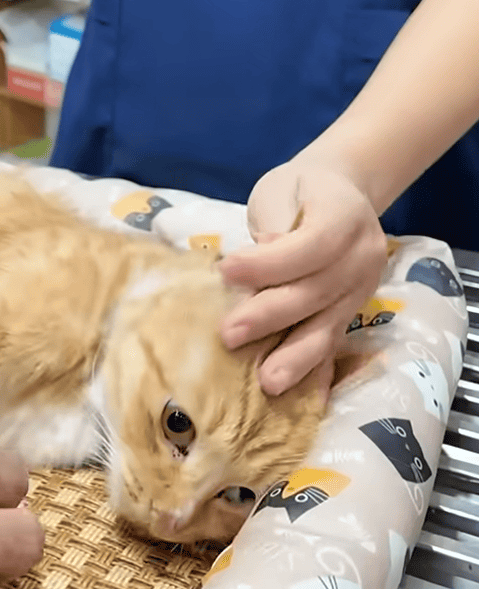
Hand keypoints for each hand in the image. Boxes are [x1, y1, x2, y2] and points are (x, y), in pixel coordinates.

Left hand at [218, 160, 387, 396]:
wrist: (341, 191)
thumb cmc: (299, 190)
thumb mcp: (282, 192)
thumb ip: (274, 227)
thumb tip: (258, 263)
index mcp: (345, 216)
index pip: (309, 247)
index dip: (267, 264)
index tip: (225, 271)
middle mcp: (363, 255)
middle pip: (315, 291)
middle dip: (269, 315)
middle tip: (229, 334)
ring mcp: (363, 287)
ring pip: (328, 325)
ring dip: (295, 356)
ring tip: (267, 382)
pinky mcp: (354, 311)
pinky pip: (333, 341)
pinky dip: (315, 369)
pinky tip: (302, 398)